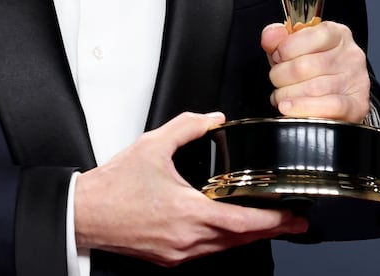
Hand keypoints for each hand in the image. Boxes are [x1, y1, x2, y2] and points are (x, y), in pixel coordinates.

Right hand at [73, 111, 305, 264]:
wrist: (84, 214)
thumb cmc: (113, 187)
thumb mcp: (152, 145)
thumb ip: (187, 127)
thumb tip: (212, 119)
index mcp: (187, 212)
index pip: (242, 222)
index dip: (273, 220)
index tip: (292, 214)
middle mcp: (187, 238)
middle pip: (241, 240)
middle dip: (272, 230)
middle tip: (294, 221)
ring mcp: (179, 253)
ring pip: (226, 249)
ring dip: (249, 236)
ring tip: (269, 225)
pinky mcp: (169, 259)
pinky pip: (207, 252)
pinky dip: (224, 241)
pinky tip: (230, 230)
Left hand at [262, 21, 370, 121]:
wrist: (339, 95)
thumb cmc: (314, 69)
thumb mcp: (294, 48)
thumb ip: (278, 39)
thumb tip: (270, 36)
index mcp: (337, 34)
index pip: (308, 35)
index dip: (285, 48)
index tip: (277, 56)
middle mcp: (350, 55)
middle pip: (304, 66)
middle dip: (280, 76)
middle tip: (277, 80)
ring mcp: (355, 80)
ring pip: (312, 89)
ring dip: (287, 95)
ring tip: (282, 95)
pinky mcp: (357, 105)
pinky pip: (328, 107)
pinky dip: (303, 108)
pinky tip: (289, 108)